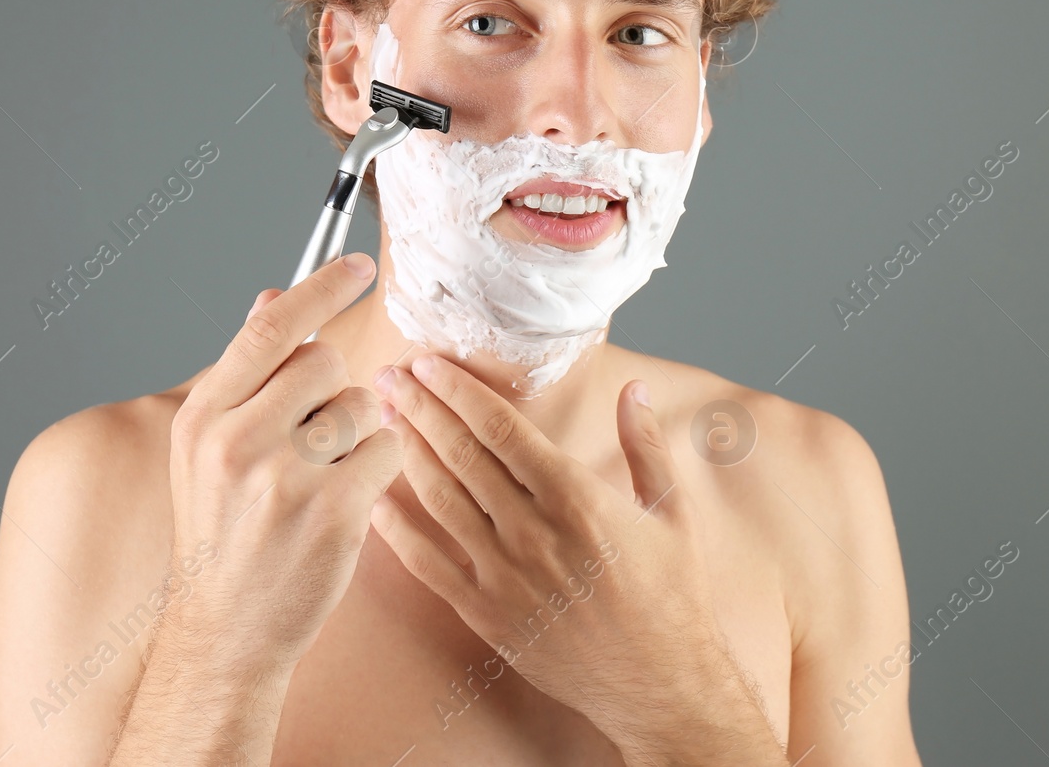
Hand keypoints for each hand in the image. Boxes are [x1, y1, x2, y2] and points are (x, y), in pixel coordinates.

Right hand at [162, 253, 403, 680]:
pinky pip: (385, 450)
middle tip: (309, 438)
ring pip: (359, 406)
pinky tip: (343, 501)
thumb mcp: (206, 449)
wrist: (224, 631)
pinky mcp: (332, 511)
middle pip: (324, 361)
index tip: (358, 265)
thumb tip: (273, 297)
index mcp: (203, 416)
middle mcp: (236, 440)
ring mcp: (284, 477)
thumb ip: (244, 372)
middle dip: (331, 390)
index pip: (271, 326)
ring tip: (316, 479)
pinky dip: (377, 469)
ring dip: (353, 435)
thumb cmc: (221, 535)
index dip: (321, 286)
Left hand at [368, 355, 737, 754]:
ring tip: (383, 418)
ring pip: (440, 499)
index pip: (501, 428)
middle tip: (390, 375)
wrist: (659, 683)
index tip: (429, 364)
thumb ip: (646, 444)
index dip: (458, 391)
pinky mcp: (486, 613)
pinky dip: (397, 530)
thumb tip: (636, 387)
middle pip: (461, 454)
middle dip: (421, 408)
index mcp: (576, 497)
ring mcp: (504, 574)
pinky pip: (428, 564)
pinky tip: (375, 498)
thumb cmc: (670, 596)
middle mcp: (533, 531)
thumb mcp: (673, 510)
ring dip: (407, 452)